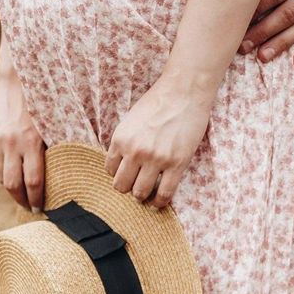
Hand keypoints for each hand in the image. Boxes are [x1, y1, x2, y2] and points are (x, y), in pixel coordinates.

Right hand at [0, 69, 44, 211]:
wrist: (16, 84)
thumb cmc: (42, 108)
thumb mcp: (51, 129)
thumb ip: (51, 154)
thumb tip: (60, 183)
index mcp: (30, 142)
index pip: (32, 181)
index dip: (36, 199)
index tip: (40, 209)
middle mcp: (10, 143)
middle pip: (13, 184)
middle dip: (21, 200)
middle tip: (29, 208)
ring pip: (0, 176)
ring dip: (11, 186)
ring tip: (21, 190)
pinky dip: (1, 172)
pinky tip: (10, 171)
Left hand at [106, 73, 212, 208]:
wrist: (184, 91)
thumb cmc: (158, 102)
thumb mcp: (131, 120)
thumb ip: (125, 141)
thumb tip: (122, 164)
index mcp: (120, 139)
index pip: (110, 170)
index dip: (118, 173)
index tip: (128, 172)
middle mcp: (135, 151)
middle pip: (121, 186)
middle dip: (127, 187)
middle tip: (136, 184)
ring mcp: (155, 159)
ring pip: (140, 193)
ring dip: (143, 195)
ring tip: (148, 192)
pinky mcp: (176, 164)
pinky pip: (163, 193)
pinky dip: (159, 201)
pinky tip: (159, 200)